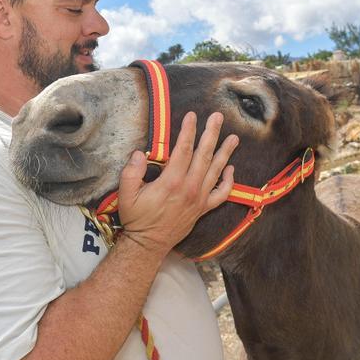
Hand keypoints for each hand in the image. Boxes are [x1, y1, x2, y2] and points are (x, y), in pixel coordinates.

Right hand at [117, 112, 237, 256]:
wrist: (149, 244)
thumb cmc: (137, 218)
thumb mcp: (126, 194)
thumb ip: (131, 172)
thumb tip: (139, 153)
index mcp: (171, 181)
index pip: (183, 150)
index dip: (188, 131)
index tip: (191, 116)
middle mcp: (189, 188)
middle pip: (204, 155)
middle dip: (211, 134)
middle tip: (218, 117)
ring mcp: (199, 199)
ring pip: (216, 171)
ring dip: (225, 152)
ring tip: (234, 137)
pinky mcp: (203, 208)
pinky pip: (221, 194)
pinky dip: (228, 181)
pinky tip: (230, 168)